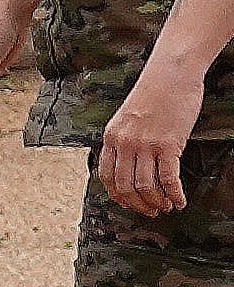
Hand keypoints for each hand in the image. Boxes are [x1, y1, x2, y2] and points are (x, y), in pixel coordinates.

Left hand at [102, 63, 204, 218]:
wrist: (170, 74)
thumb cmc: (153, 94)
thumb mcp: (127, 118)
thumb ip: (125, 140)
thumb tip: (131, 163)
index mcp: (110, 137)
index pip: (106, 176)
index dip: (118, 195)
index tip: (129, 203)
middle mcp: (124, 143)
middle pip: (125, 186)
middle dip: (138, 204)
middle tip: (151, 211)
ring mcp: (145, 145)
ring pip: (146, 186)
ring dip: (157, 202)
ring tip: (167, 206)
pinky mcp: (168, 144)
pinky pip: (168, 178)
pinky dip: (175, 194)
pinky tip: (181, 200)